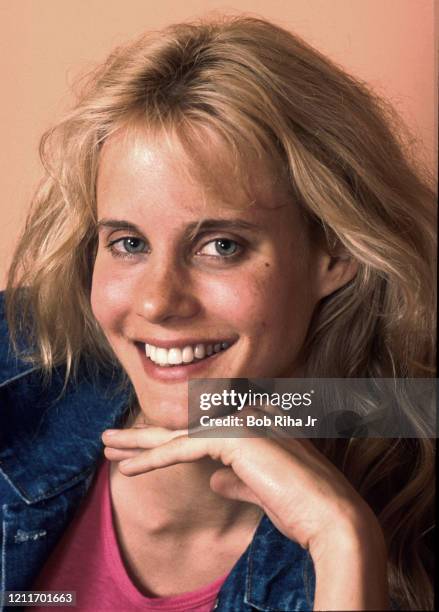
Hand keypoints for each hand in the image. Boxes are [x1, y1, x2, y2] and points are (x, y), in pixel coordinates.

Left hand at [101, 414, 381, 561]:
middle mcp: (245, 418)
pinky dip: (153, 459)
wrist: (329, 516)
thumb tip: (214, 480)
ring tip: (107, 448)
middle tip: (111, 440)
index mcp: (253, 428)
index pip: (201, 433)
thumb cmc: (301, 507)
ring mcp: (240, 425)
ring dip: (139, 444)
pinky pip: (183, 449)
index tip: (140, 451)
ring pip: (178, 434)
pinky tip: (128, 469)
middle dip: (144, 435)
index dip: (168, 441)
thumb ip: (237, 481)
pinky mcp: (233, 438)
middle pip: (184, 428)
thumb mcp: (261, 492)